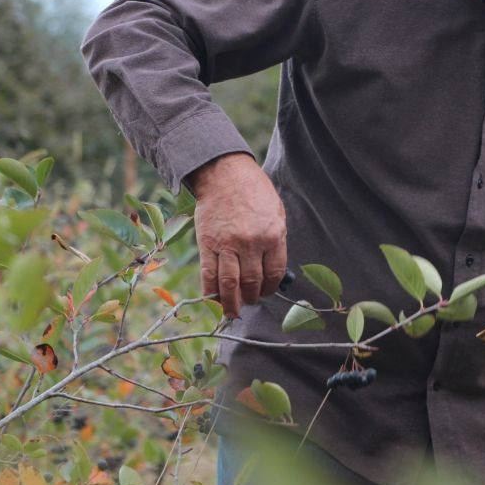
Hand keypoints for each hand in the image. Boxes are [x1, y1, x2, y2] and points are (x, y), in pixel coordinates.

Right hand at [186, 153, 286, 317]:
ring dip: (232, 302)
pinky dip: (211, 292)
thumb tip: (276, 270)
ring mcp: (228, 244)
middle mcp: (251, 243)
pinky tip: (214, 300)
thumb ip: (277, 239)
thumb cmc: (254, 191)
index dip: (270, 288)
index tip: (266, 292)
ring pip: (230, 284)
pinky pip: (209, 274)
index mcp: (273, 235)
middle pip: (253, 282)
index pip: (274, 273)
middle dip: (252, 297)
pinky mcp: (207, 243)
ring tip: (233, 310)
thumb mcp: (276, 211)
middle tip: (250, 301)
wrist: (225, 173)